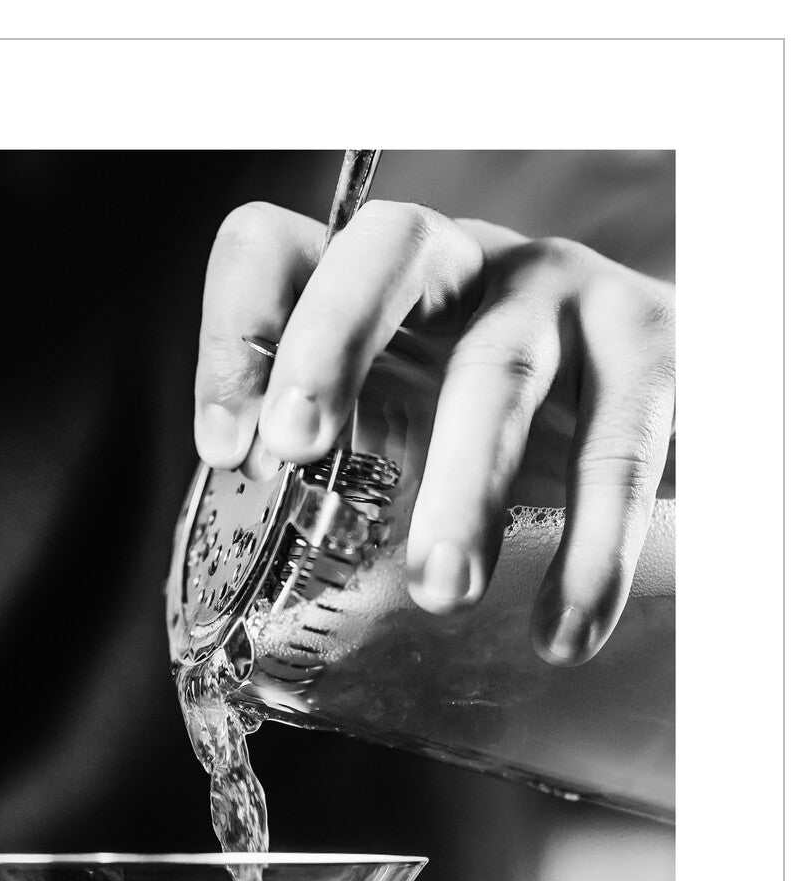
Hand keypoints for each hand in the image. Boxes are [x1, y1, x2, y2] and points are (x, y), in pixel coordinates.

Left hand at [194, 200, 674, 664]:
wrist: (655, 450)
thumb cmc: (500, 456)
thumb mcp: (399, 459)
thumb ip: (335, 495)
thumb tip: (257, 605)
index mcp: (367, 291)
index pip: (277, 252)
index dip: (239, 333)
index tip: (225, 451)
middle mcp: (460, 264)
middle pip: (389, 249)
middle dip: (331, 345)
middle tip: (299, 452)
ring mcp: (561, 289)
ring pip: (503, 362)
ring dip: (466, 482)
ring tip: (442, 590)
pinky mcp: (654, 341)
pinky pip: (622, 440)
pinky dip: (596, 546)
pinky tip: (564, 630)